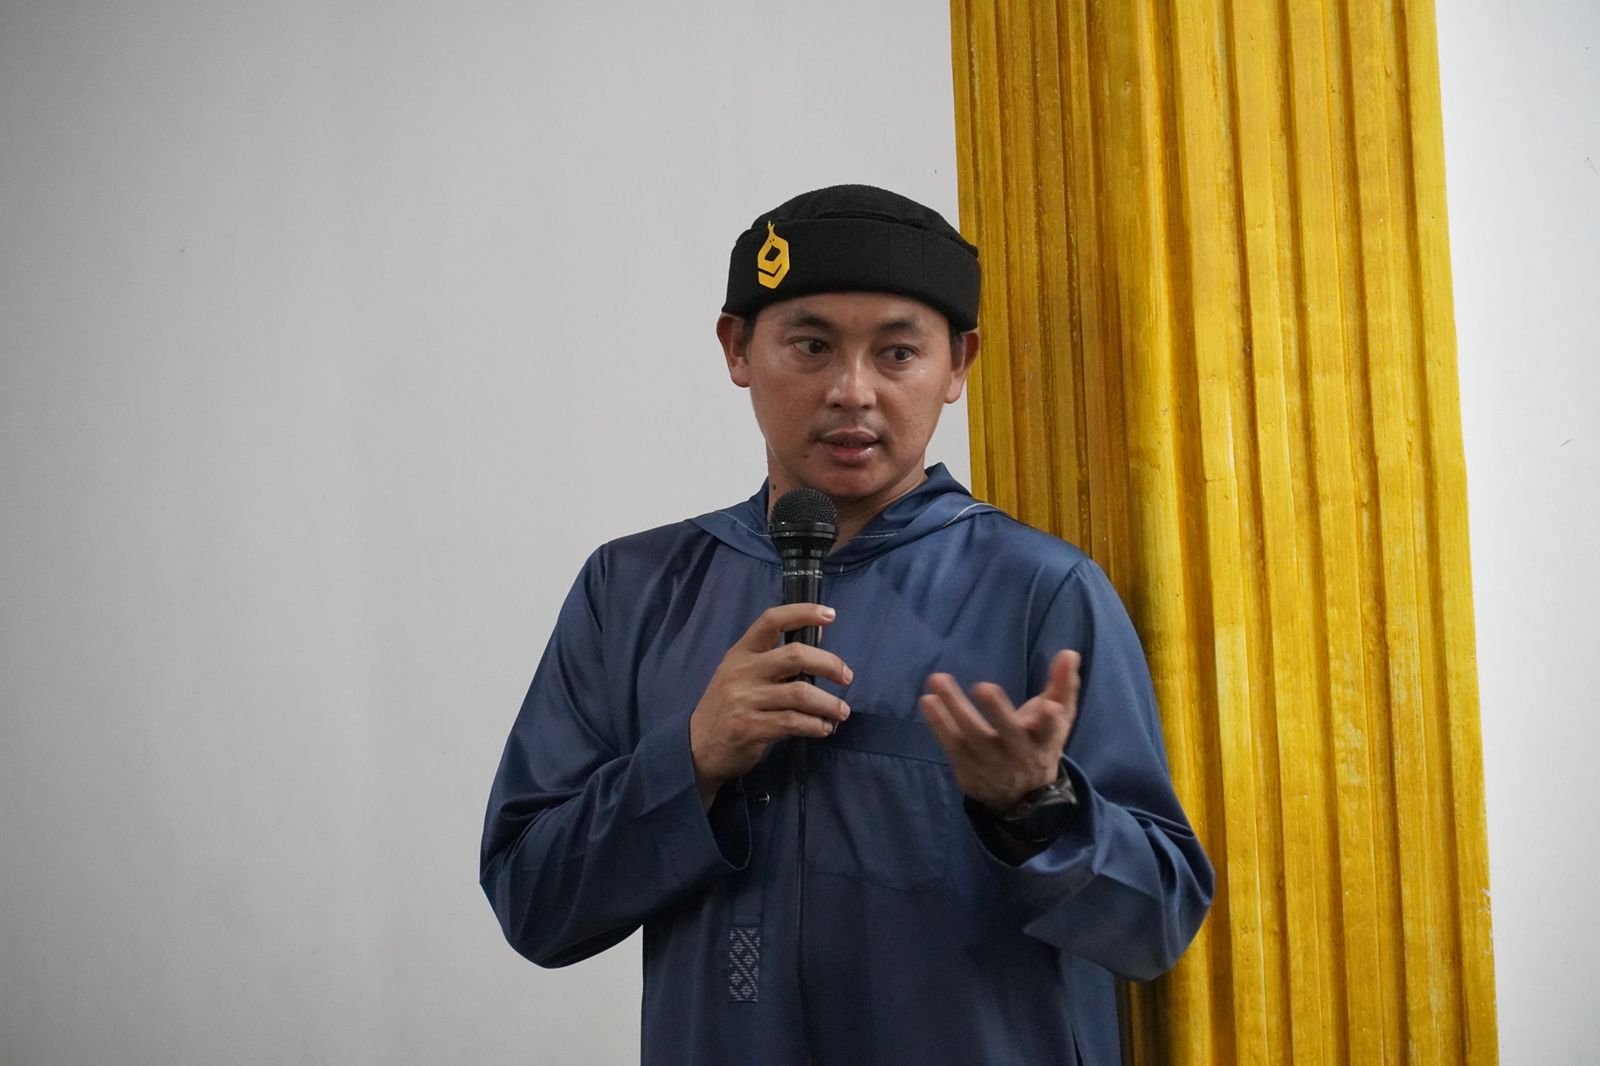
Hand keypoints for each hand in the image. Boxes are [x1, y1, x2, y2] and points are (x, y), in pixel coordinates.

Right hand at [689, 603, 852, 806]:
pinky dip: (815, 725)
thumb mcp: (740, 674)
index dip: (802, 612)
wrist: (698, 747)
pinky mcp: (751, 728)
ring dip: (828, 703)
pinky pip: (793, 722)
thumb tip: (818, 637)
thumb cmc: (727, 706)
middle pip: (795, 656)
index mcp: (741, 652)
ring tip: (841, 711)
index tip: (829, 614)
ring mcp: (745, 700)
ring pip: (800, 694)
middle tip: (846, 677)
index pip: (771, 621)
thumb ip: (772, 658)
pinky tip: (823, 728)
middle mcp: (743, 672)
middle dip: (829, 664)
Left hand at [918, 649, 1080, 812]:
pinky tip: (928, 701)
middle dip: (997, 711)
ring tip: (938, 681)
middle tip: (984, 687)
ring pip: (973, 736)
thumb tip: (1069, 653)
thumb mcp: (1057, 719)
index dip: (1049, 720)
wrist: (1021, 794)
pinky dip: (939, 725)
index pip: (1050, 730)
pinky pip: (952, 745)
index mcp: (1044, 740)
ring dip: (954, 709)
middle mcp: (1019, 754)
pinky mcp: (969, 769)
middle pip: (1008, 733)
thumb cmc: (1039, 742)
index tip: (1049, 707)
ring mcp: (992, 764)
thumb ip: (1062, 686)